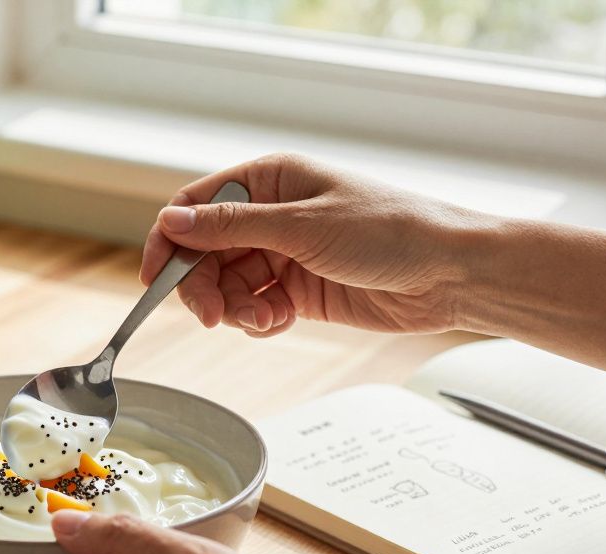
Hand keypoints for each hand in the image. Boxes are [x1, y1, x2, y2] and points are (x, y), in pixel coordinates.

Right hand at [141, 153, 488, 336]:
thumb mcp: (302, 226)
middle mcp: (271, 216)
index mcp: (269, 181)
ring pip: (226, 286)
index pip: (196, 207)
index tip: (155, 278)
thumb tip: (172, 223)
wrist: (450, 274)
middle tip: (211, 316)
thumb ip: (231, 228)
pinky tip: (280, 321)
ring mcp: (284, 255)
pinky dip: (257, 321)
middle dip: (202, 287)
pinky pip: (253, 308)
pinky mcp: (298, 291)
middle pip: (204, 254)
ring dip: (234, 309)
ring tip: (265, 319)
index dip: (169, 241)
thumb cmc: (392, 231)